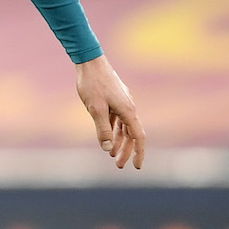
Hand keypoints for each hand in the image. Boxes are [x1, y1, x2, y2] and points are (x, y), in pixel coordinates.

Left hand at [76, 54, 145, 168]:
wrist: (90, 61)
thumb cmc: (92, 84)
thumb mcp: (95, 109)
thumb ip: (102, 130)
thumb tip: (108, 149)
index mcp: (128, 110)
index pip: (138, 137)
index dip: (139, 153)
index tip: (137, 167)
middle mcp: (128, 107)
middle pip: (131, 134)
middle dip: (126, 151)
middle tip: (118, 165)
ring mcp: (121, 101)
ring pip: (123, 126)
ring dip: (119, 141)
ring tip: (111, 155)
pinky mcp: (114, 98)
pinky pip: (116, 118)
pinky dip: (113, 129)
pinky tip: (107, 136)